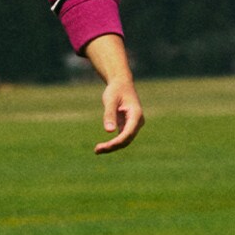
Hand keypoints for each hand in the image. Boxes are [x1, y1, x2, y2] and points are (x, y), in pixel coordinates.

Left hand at [84, 33, 143, 153]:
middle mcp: (137, 122)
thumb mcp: (110, 100)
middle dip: (113, 146)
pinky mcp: (128, 126)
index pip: (128, 133)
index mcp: (136, 115)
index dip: (117, 142)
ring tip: (97, 150)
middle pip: (127, 140)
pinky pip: (121, 138)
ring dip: (112, 147)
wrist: (121, 84)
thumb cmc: (116, 90)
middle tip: (97, 150)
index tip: (104, 147)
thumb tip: (108, 131)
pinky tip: (102, 147)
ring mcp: (133, 125)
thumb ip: (109, 114)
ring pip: (124, 141)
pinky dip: (112, 143)